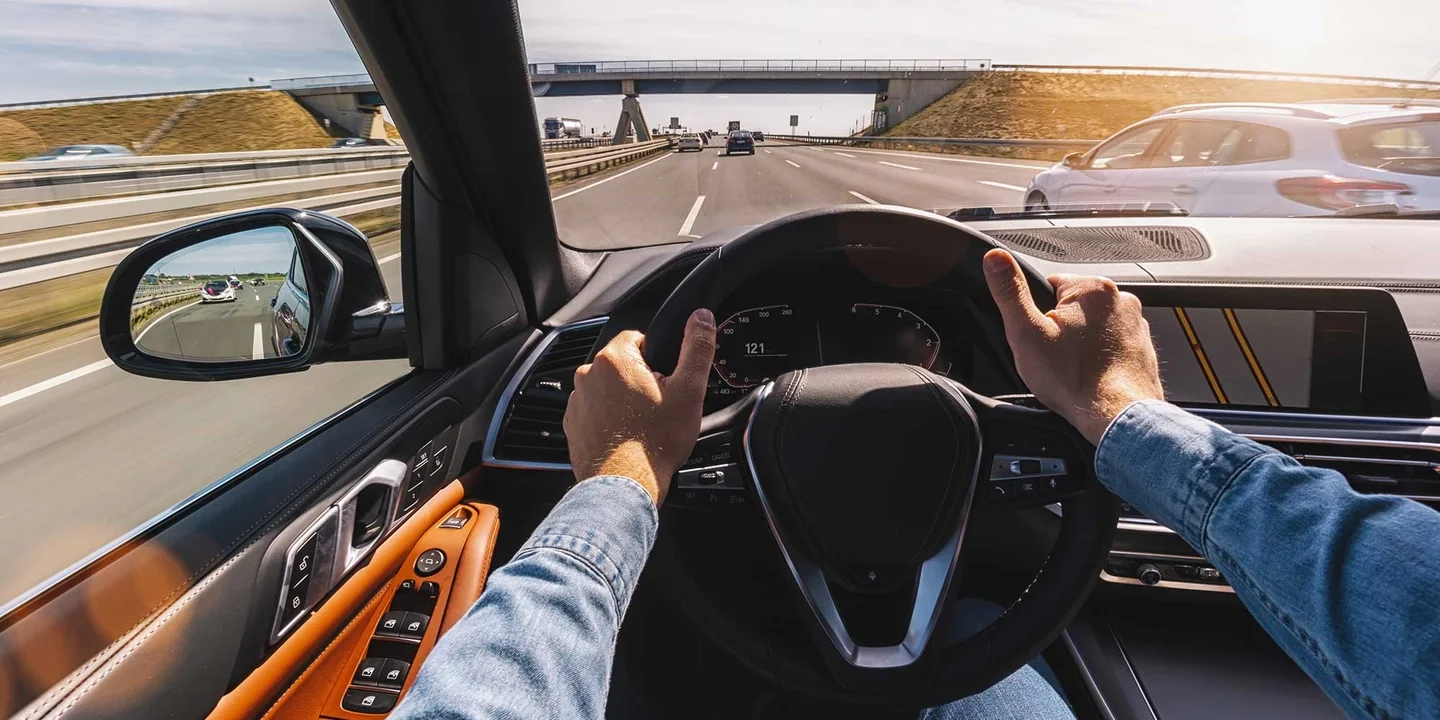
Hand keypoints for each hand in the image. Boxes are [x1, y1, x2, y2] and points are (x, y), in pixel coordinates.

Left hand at [563, 310, 716, 503]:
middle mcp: (588, 375)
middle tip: (658, 407)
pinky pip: (594, 412)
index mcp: (615, 359)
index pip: (638, 339)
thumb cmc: (656, 441)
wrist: (624, 485)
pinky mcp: (572, 424)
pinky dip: (609, 420)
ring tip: (642, 425)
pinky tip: (625, 437)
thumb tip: (702, 318)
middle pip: (622, 365)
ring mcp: (577, 401)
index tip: (666, 382)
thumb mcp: (688, 390)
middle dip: (640, 380)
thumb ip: (696, 348)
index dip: (657, 359)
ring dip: (623, 400)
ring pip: (607, 389)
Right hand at [982, 249, 1163, 444]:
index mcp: (1091, 288)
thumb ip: (1010, 292)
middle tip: (1055, 356)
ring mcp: (1135, 324)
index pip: (1049, 286)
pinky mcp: (1142, 346)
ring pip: (1093, 327)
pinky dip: (1101, 357)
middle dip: (1060, 329)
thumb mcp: (1026, 332)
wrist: (1116, 415)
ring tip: (1074, 368)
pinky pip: (1111, 344)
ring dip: (1081, 343)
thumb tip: (995, 259)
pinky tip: (1092, 375)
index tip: (1039, 337)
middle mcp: (1120, 299)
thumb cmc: (1075, 380)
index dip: (1036, 314)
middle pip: (1072, 307)